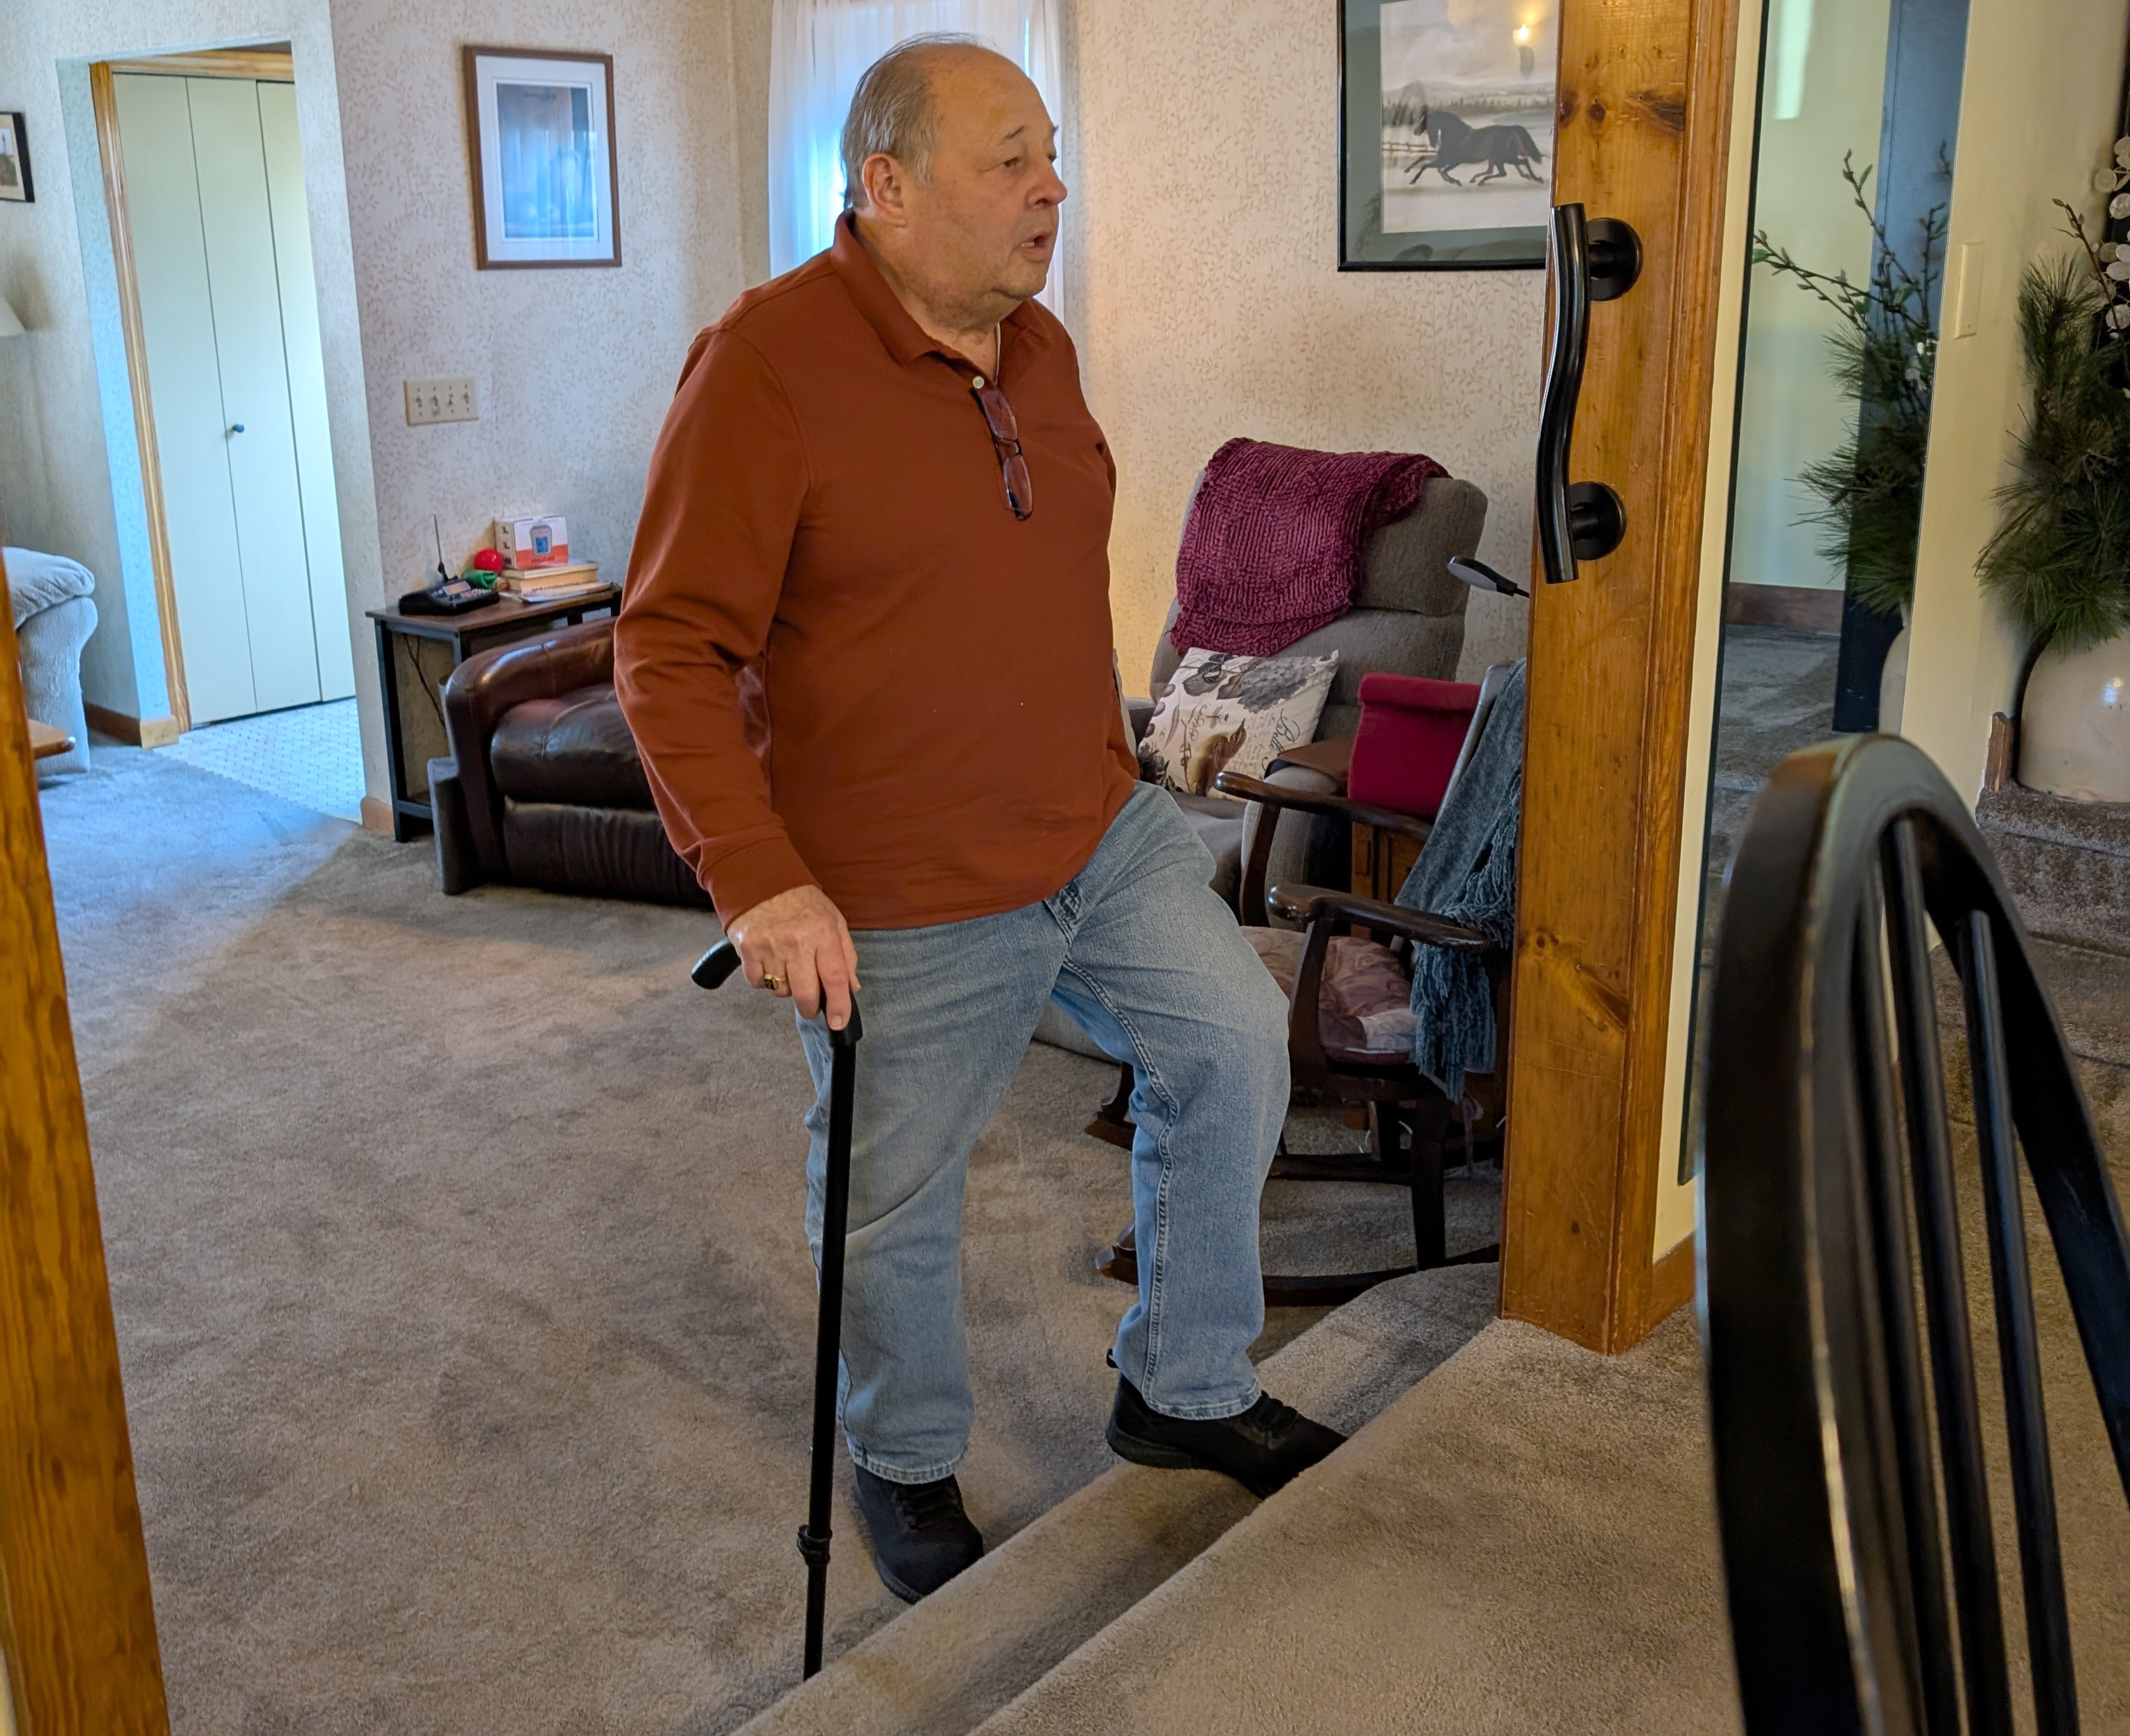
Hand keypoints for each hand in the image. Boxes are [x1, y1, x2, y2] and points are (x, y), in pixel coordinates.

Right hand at [726, 885, 860, 1029]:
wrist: (761, 880)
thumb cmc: (802, 902)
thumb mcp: (834, 920)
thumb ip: (846, 955)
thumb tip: (852, 988)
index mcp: (823, 932)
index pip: (835, 977)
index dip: (839, 1005)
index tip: (838, 1022)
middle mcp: (797, 941)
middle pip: (806, 993)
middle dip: (810, 1007)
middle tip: (811, 1005)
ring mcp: (770, 946)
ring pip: (780, 991)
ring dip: (785, 988)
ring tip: (786, 966)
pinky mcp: (747, 949)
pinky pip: (758, 983)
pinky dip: (764, 979)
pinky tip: (769, 961)